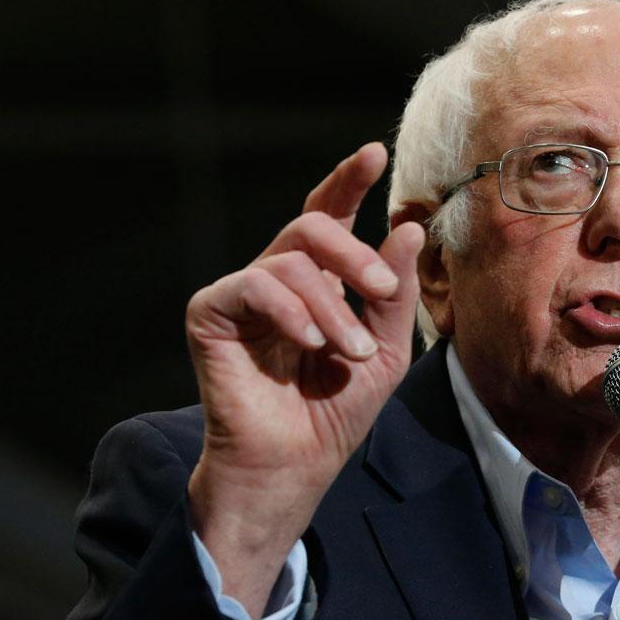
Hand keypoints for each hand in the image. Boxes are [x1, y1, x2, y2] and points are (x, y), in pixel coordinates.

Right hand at [185, 143, 424, 617]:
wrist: (294, 466)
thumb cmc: (335, 413)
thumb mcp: (384, 351)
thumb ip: (394, 293)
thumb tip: (408, 225)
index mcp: (316, 282)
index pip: (327, 216)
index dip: (347, 182)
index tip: (375, 153)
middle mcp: (276, 279)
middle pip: (312, 227)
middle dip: (356, 254)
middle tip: (384, 293)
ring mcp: (241, 294)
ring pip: (290, 260)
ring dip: (332, 306)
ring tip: (348, 353)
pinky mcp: (211, 314)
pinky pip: (251, 285)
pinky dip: (290, 311)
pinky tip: (310, 344)